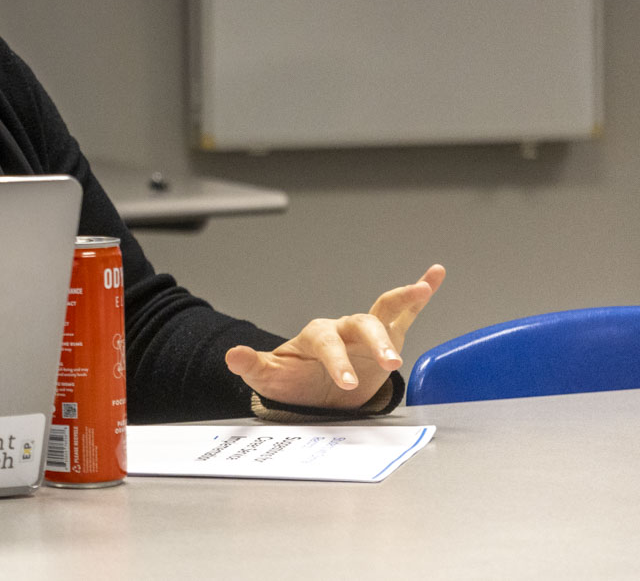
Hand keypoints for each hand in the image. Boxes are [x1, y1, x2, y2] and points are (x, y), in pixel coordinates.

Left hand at [224, 264, 445, 409]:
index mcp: (315, 337)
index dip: (336, 361)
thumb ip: (253, 366)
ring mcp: (364, 331)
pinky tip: (434, 275)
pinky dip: (420, 292)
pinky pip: (404, 310)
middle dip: (374, 344)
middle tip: (390, 364)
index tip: (347, 384)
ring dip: (402, 302)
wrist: (315, 391)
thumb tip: (231, 356)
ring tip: (421, 291)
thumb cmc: (295, 382)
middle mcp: (342, 328)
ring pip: (383, 314)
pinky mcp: (386, 336)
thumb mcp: (271, 378)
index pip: (326, 344)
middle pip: (360, 325)